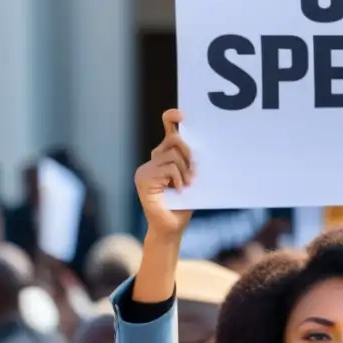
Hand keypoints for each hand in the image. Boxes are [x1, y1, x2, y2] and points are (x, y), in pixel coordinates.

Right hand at [134, 109, 193, 237]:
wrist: (172, 228)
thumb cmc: (185, 203)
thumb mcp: (192, 178)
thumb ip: (191, 162)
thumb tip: (199, 146)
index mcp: (165, 156)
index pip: (167, 130)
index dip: (172, 118)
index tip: (182, 113)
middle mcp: (152, 160)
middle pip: (175, 140)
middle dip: (190, 154)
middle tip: (194, 174)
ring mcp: (145, 169)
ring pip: (173, 155)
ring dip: (185, 172)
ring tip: (185, 187)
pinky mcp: (143, 178)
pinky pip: (169, 169)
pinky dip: (178, 180)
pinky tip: (178, 191)